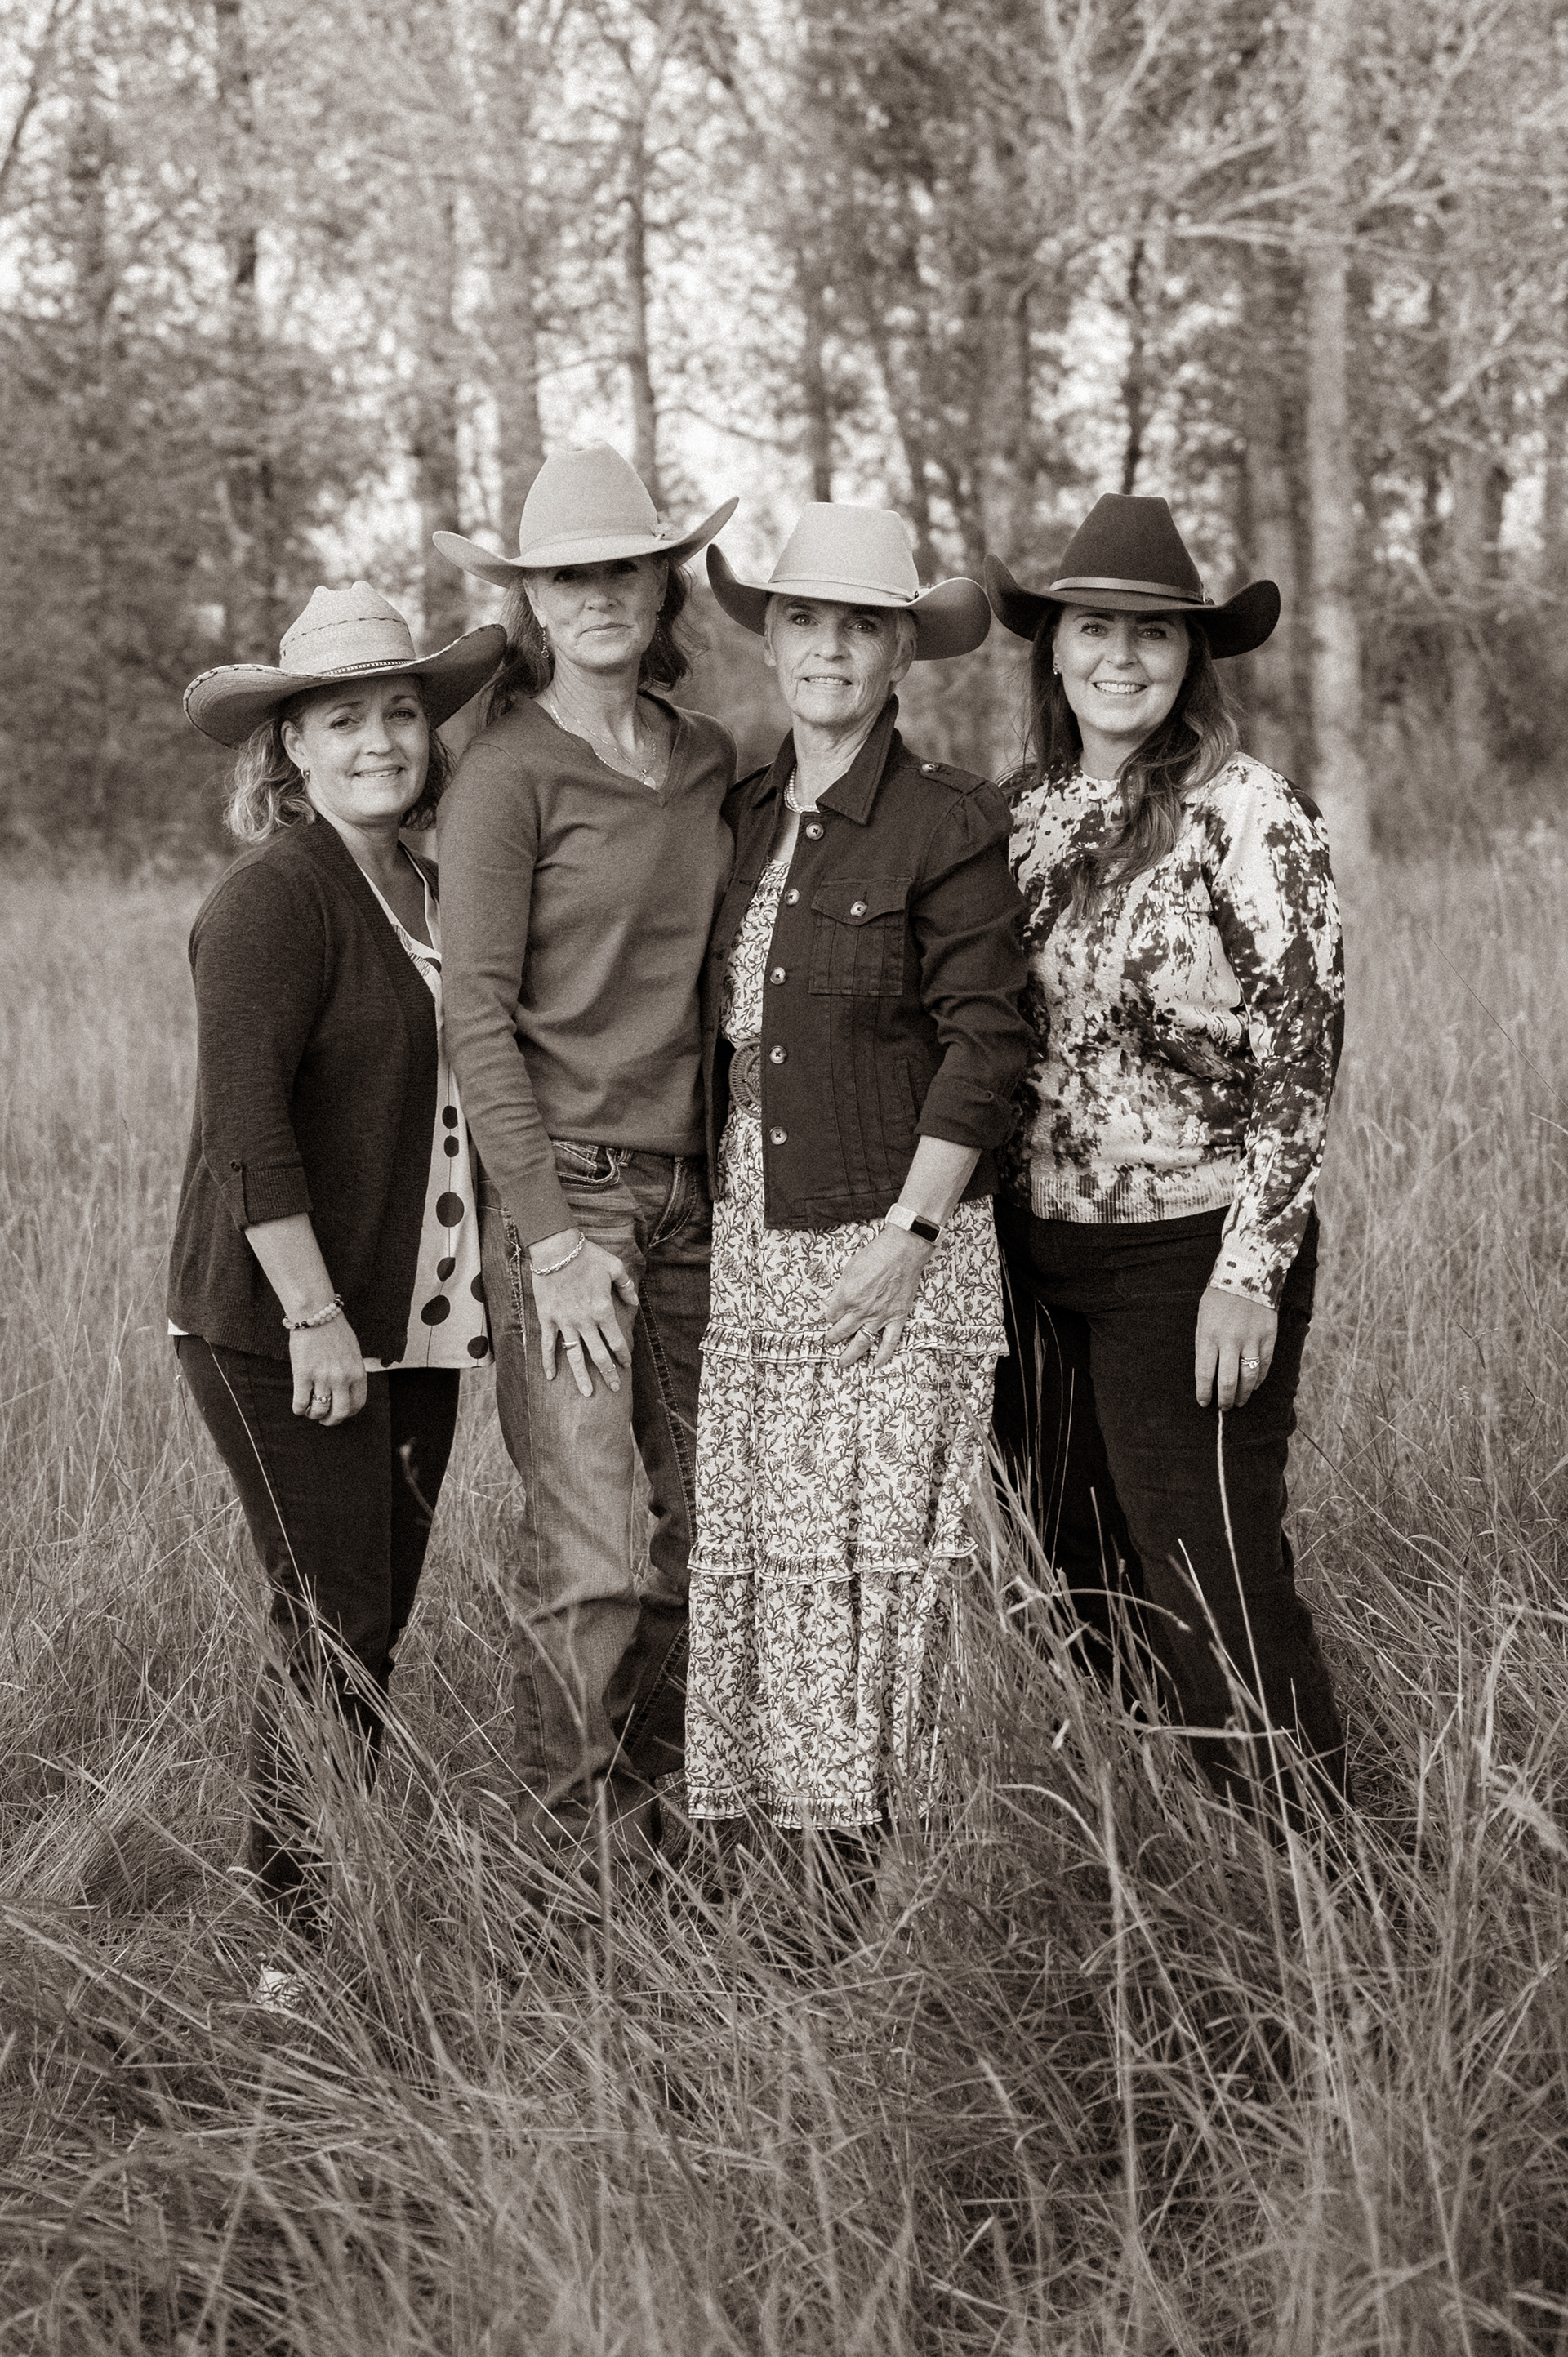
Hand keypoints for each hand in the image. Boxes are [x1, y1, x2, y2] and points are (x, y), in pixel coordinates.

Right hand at [290, 1318, 367, 1426]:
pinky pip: (300, 1403)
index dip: (348, 1412)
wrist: (317, 1315)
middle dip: (331, 1420)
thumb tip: (348, 1389)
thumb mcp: (353, 1352)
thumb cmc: (335, 1331)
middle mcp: (342, 1378)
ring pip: (319, 1411)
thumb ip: (352, 1372)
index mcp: (357, 1373)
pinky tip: (298, 1407)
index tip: (341, 1412)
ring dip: (314, 1415)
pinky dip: (299, 1409)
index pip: (358, 1404)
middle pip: (339, 1413)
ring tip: (310, 1411)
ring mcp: (322, 1378)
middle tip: (324, 1419)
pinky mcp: (303, 1375)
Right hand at [531, 1230, 638, 1398]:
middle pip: (599, 1355)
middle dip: (608, 1373)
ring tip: (587, 1393)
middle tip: (614, 1388)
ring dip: (582, 1377)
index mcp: (603, 1311)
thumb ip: (627, 1287)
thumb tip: (635, 1303)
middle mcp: (585, 1321)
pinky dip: (549, 1361)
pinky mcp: (548, 1319)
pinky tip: (551, 1377)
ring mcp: (565, 1322)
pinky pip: (548, 1345)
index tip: (627, 1365)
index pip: (617, 1340)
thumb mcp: (615, 1267)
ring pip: (575, 1356)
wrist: (556, 1249)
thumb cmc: (587, 1255)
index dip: (623, 1355)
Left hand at [823, 1226, 931, 1371]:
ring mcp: (880, 1316)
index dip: (829, 1316)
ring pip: (861, 1342)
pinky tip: (877, 1364)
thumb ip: (839, 1289)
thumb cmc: (875, 1255)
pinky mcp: (897, 1317)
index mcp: (847, 1297)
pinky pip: (889, 1341)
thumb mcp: (849, 1269)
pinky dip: (883, 1354)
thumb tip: (831, 1303)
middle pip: (842, 1331)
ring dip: (849, 1354)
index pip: (831, 1314)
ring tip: (842, 1362)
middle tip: (829, 1341)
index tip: (831, 1316)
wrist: (902, 1252)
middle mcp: (861, 1310)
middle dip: (833, 1338)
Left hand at [1195, 1286, 1277, 1410]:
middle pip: (1227, 1381)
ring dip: (1243, 1394)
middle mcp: (1230, 1340)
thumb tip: (1208, 1373)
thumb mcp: (1202, 1319)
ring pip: (1248, 1377)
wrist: (1247, 1274)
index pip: (1204, 1373)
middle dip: (1224, 1399)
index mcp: (1209, 1335)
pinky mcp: (1268, 1336)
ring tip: (1239, 1401)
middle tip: (1224, 1408)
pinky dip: (1258, 1380)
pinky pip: (1264, 1365)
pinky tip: (1253, 1386)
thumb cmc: (1219, 1298)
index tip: (1204, 1402)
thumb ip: (1205, 1345)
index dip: (1204, 1392)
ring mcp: (1251, 1339)